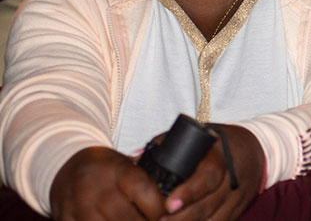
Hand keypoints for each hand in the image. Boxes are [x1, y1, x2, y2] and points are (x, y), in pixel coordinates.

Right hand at [49, 146, 163, 220]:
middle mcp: (94, 187)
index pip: (143, 190)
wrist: (66, 166)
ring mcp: (77, 206)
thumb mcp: (127, 166)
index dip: (158, 209)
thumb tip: (176, 202)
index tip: (168, 216)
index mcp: (116, 169)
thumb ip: (147, 182)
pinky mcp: (64, 219)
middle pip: (126, 217)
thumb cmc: (105, 169)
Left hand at [160, 124, 263, 220]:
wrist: (256, 151)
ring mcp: (236, 197)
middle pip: (209, 204)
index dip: (189, 192)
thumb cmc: (218, 144)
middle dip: (183, 217)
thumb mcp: (199, 138)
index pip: (208, 177)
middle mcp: (232, 179)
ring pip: (215, 219)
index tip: (169, 205)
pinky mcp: (238, 210)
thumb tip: (137, 161)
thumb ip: (170, 147)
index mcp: (220, 157)